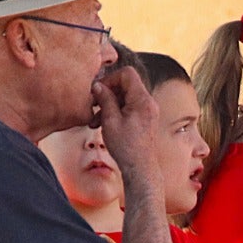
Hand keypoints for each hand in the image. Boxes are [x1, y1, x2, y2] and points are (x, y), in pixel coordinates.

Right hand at [93, 66, 161, 183]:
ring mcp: (148, 111)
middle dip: (107, 94)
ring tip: (95, 121)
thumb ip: (104, 99)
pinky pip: (129, 108)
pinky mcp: (145, 120)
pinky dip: (116, 112)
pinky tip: (103, 125)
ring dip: (109, 105)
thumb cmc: (126, 147)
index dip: (110, 79)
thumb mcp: (110, 121)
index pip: (126, 74)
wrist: (140, 168)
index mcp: (142, 100)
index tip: (98, 91)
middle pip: (125, 85)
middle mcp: (148, 102)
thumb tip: (97, 85)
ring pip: (125, 98)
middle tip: (94, 106)